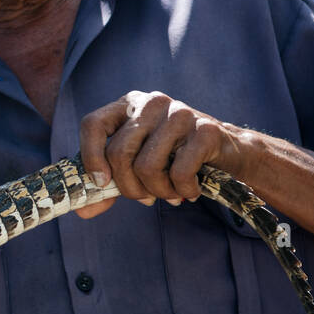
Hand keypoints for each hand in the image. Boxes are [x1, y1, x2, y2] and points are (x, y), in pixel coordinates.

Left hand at [73, 90, 247, 218]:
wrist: (231, 155)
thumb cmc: (176, 160)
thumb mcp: (137, 168)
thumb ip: (110, 185)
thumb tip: (82, 210)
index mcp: (128, 105)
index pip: (93, 124)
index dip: (91, 157)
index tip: (101, 183)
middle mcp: (151, 103)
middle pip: (119, 152)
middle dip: (129, 187)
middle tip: (144, 199)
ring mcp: (179, 113)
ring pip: (147, 166)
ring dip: (158, 192)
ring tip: (170, 194)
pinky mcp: (205, 129)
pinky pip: (179, 172)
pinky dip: (182, 190)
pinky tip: (190, 190)